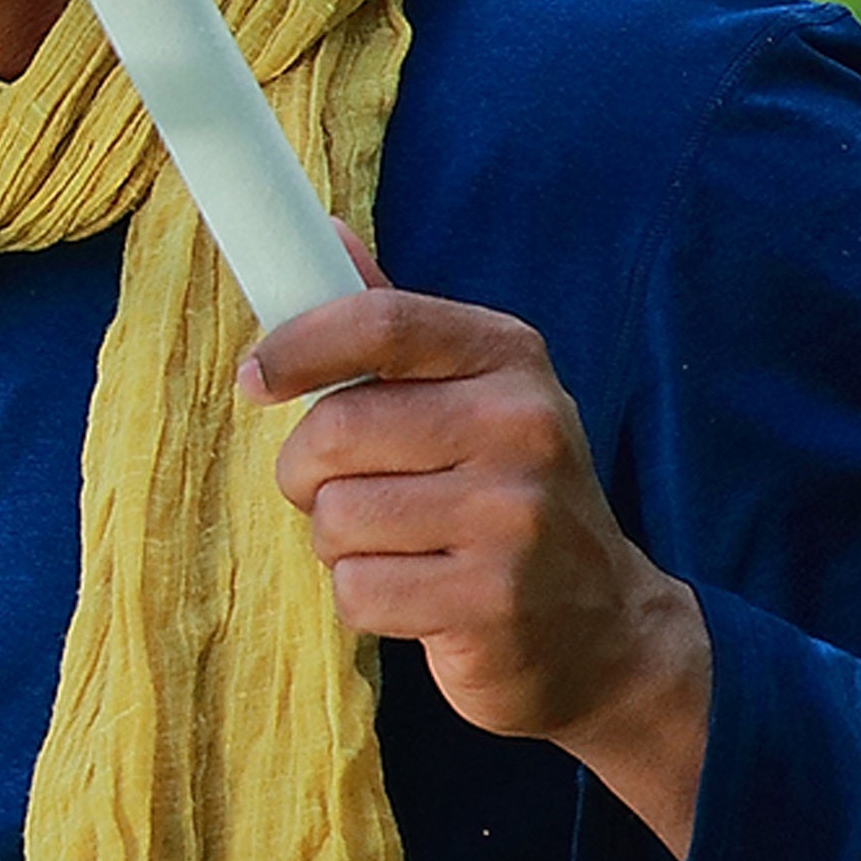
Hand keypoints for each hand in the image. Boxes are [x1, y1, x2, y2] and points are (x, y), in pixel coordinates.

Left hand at [239, 232, 709, 859]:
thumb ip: (393, 327)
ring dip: (339, 543)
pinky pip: (357, 591)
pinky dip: (364, 600)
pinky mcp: (492, 601)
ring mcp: (514, 517)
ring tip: (400, 547)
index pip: (381, 322)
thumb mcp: (472, 396)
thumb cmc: (506, 497)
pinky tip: (418, 596)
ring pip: (335, 517)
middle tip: (342, 493)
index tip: (256, 379)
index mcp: (511, 359)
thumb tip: (325, 233)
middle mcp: (523, 427)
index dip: (298, 346)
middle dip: (308, 473)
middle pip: (334, 430)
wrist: (604, 627)